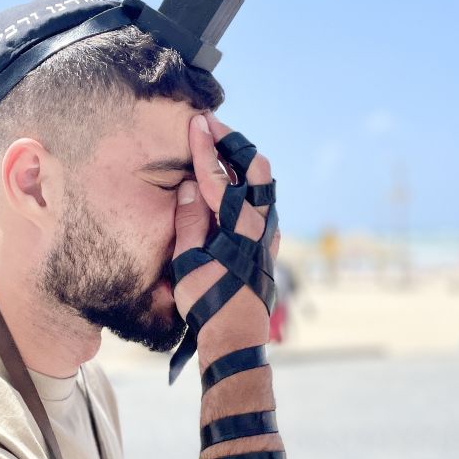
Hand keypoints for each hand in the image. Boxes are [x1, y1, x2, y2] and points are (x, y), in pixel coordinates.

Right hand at [172, 112, 279, 346]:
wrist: (237, 337)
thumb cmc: (208, 303)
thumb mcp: (189, 263)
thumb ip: (190, 223)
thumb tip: (191, 188)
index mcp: (236, 225)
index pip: (218, 176)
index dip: (205, 147)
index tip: (197, 122)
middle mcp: (259, 224)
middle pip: (255, 169)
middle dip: (233, 143)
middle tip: (212, 127)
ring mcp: (268, 233)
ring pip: (263, 184)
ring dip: (242, 162)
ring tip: (221, 149)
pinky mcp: (269, 244)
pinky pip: (263, 202)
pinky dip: (248, 184)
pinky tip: (233, 187)